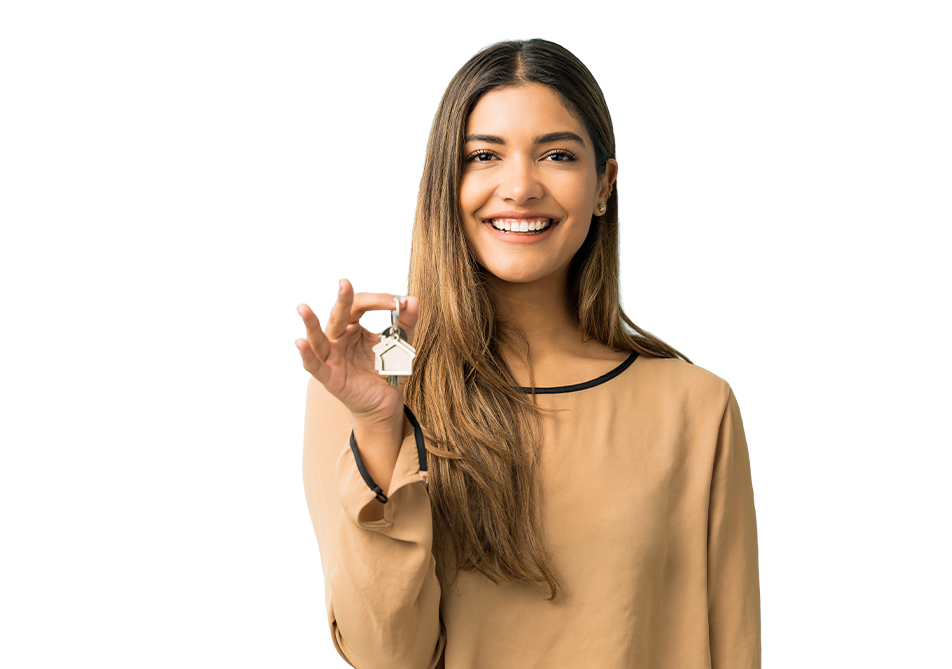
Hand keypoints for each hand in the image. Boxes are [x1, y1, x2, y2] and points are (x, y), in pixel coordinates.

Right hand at [296, 279, 418, 422]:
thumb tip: (413, 299)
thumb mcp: (400, 344)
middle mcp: (339, 340)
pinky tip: (301, 343)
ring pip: (318, 338)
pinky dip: (307, 355)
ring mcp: (333, 358)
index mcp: (354, 328)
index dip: (376, 301)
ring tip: (304, 309)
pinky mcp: (330, 377)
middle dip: (342, 300)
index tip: (396, 302)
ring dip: (311, 324)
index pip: (358, 306)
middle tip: (345, 284)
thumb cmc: (388, 371)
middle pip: (338, 316)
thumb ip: (406, 322)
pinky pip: (315, 365)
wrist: (386, 402)